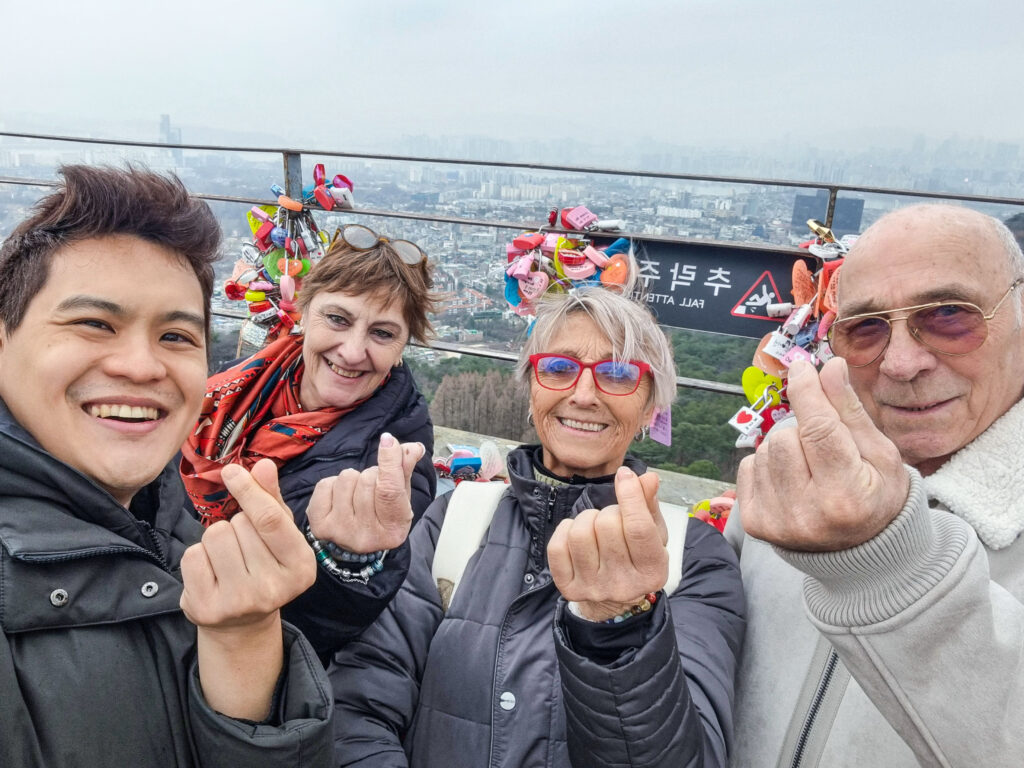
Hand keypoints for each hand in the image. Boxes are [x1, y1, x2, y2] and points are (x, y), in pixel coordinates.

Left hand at [180, 459, 315, 629]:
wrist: (242, 622)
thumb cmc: (264, 565)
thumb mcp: (279, 534)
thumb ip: (272, 499)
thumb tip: (264, 465)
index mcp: (300, 567)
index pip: (270, 520)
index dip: (249, 491)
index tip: (231, 471)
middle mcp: (273, 589)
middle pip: (239, 524)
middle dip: (237, 524)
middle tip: (244, 548)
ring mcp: (239, 602)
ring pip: (214, 536)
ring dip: (216, 539)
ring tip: (227, 559)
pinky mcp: (206, 609)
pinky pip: (192, 556)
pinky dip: (198, 556)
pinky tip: (211, 572)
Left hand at [306, 432, 423, 552]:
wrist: (353, 547)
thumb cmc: (381, 516)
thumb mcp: (400, 497)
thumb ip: (405, 470)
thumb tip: (414, 447)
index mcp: (393, 529)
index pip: (390, 490)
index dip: (389, 462)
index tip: (388, 440)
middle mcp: (366, 534)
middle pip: (367, 479)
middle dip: (371, 474)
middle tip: (373, 488)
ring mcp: (340, 531)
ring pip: (346, 478)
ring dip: (353, 479)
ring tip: (356, 494)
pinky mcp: (319, 525)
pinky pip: (325, 484)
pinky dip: (333, 485)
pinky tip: (339, 499)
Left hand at [548, 466, 668, 621]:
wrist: (615, 598)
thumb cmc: (637, 556)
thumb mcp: (653, 532)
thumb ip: (649, 504)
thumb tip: (648, 477)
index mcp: (652, 571)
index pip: (638, 527)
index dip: (630, 495)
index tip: (625, 475)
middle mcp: (623, 585)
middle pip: (607, 525)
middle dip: (609, 511)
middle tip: (613, 519)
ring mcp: (594, 589)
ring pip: (580, 533)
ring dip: (587, 519)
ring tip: (595, 526)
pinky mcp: (569, 588)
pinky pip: (557, 546)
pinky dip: (564, 531)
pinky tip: (576, 535)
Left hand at [737, 358, 909, 551]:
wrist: (859, 552)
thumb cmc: (876, 497)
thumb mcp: (880, 455)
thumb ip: (850, 411)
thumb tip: (829, 367)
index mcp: (846, 496)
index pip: (817, 429)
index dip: (807, 392)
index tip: (800, 367)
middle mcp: (806, 513)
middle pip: (783, 437)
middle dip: (801, 430)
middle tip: (824, 449)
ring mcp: (775, 521)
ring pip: (764, 450)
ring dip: (785, 448)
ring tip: (811, 470)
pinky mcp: (755, 523)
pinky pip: (749, 467)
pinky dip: (768, 465)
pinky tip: (792, 481)